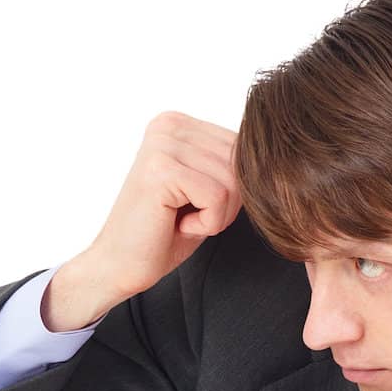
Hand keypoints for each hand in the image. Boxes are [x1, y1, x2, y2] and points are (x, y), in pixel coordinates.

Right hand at [84, 111, 240, 301]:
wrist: (120, 266)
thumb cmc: (163, 234)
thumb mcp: (204, 190)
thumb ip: (229, 165)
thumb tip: (271, 154)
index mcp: (178, 123)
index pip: (241, 148)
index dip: (231, 190)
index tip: (193, 205)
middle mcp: (169, 124)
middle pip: (240, 164)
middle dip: (226, 203)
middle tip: (188, 217)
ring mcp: (163, 144)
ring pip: (232, 183)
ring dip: (215, 215)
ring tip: (181, 220)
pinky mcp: (162, 169)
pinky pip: (218, 198)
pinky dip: (207, 223)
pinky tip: (177, 225)